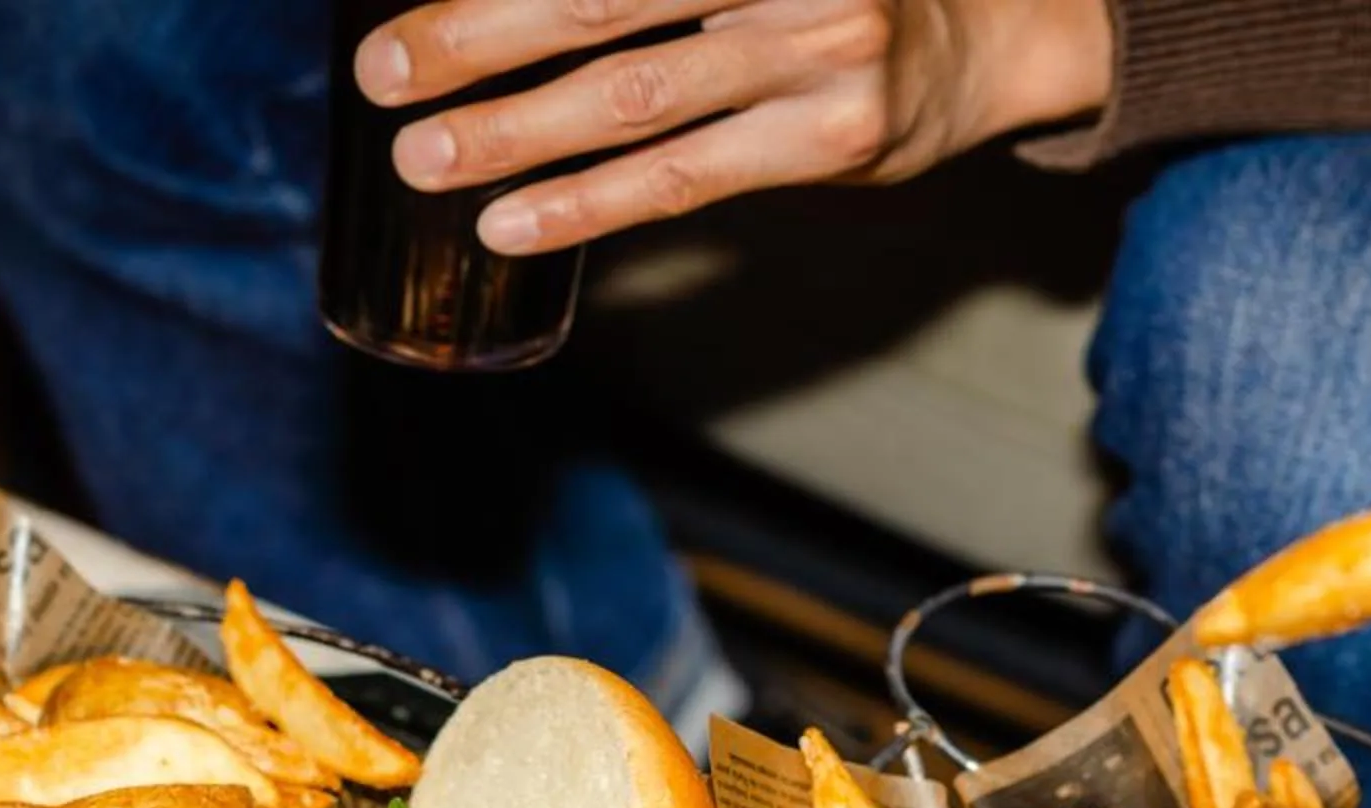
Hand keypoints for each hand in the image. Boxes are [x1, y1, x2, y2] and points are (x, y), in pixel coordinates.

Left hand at [354, 0, 1112, 254]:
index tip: (404, 14)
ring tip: (423, 158)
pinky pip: (686, 181)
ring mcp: (816, 54)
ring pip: (635, 98)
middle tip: (381, 72)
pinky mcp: (834, 141)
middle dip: (476, 38)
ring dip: (514, 133)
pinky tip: (512, 223)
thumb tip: (505, 12)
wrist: (990, 34)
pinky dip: (588, 203)